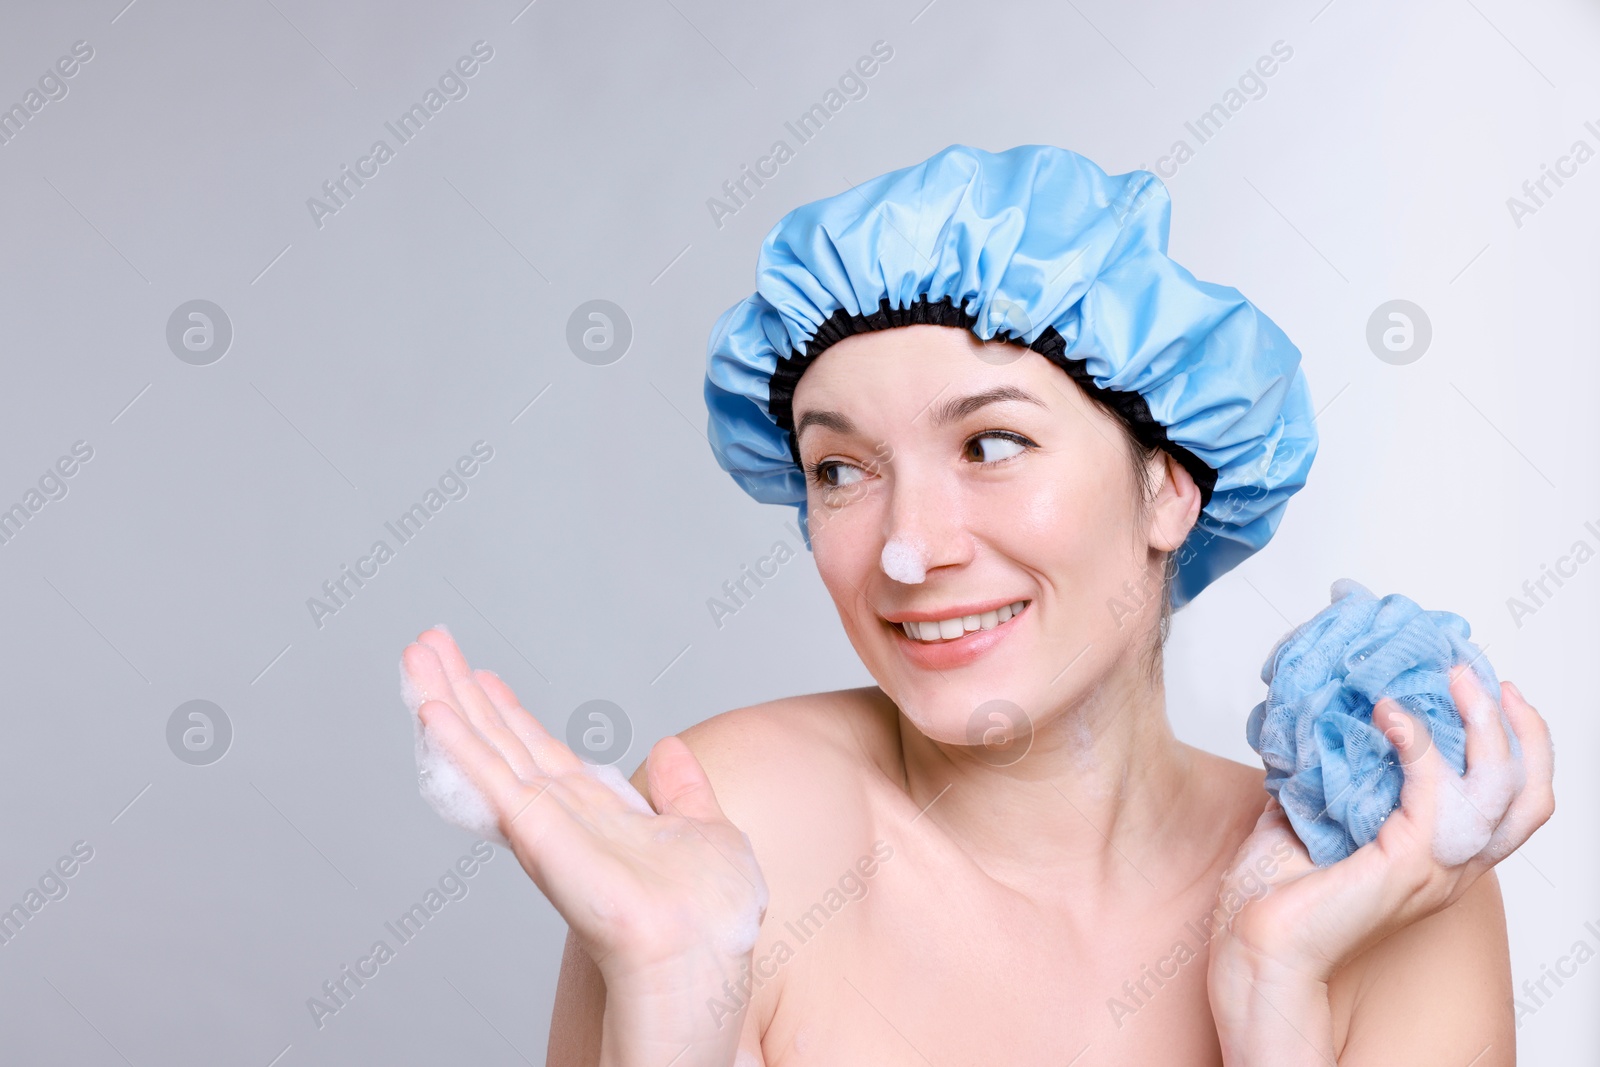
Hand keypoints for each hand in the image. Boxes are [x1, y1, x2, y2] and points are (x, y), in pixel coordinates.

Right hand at [401, 628, 768, 994]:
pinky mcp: (534, 832)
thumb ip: (683, 791)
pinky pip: (490, 779)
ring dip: (447, 699)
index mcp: (596, 812)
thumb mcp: (706, 831)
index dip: (508, 712)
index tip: (481, 675)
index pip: (540, 751)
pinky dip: (458, 743)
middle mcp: (560, 814)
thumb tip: (670, 748)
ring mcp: (543, 822)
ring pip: (485, 748)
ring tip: (416, 654)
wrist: (703, 953)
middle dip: (462, 693)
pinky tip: (429, 708)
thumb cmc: (710, 916)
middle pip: (500, 740)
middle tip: (428, 644)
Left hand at [1213, 670, 1553, 985]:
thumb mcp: (1310, 814)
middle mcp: (1452, 867)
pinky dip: (1420, 743)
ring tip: (1454, 680)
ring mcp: (1436, 869)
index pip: (1512, 802)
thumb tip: (1320, 720)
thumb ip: (1331, 774)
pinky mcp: (1407, 865)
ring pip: (1504, 791)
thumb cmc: (1272, 893)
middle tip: (1477, 676)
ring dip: (1483, 725)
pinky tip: (1388, 715)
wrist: (1252, 942)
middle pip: (1530, 797)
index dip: (1513, 743)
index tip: (1483, 691)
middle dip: (1520, 729)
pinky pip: (1439, 792)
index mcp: (1438, 857)